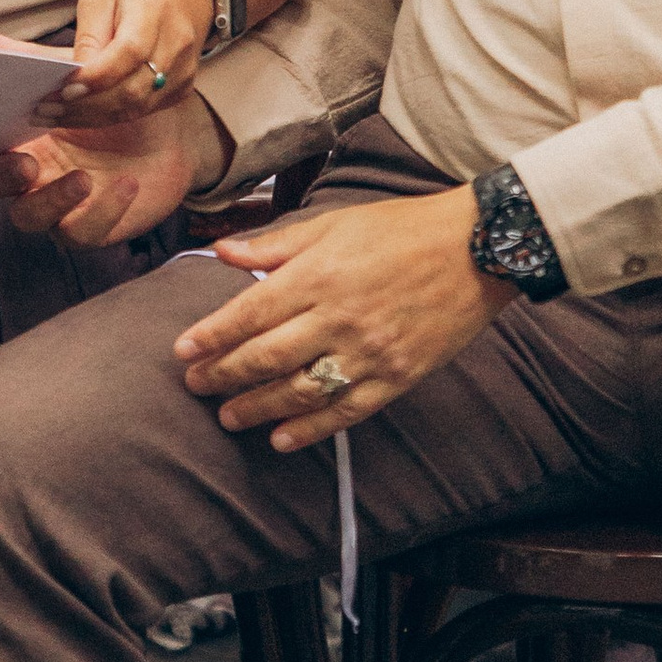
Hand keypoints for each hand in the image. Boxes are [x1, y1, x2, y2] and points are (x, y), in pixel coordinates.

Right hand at [0, 92, 225, 247]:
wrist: (171, 127)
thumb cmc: (115, 102)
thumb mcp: (75, 77)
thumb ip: (29, 62)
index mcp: (26, 147)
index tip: (5, 141)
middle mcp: (39, 181)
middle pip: (6, 195)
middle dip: (11, 183)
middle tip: (29, 165)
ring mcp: (66, 207)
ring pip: (37, 220)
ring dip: (54, 202)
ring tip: (83, 179)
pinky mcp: (98, 225)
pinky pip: (86, 232)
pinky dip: (103, 212)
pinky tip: (127, 185)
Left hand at [59, 0, 217, 116]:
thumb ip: (89, 35)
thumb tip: (74, 74)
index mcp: (153, 9)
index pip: (129, 52)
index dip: (97, 77)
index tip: (63, 89)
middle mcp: (176, 42)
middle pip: (132, 89)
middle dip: (86, 105)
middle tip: (45, 109)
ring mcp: (184, 69)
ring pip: (136, 107)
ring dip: (92, 116)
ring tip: (55, 116)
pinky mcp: (183, 86)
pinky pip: (143, 110)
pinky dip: (109, 115)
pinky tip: (81, 114)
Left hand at [174, 185, 509, 452]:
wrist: (478, 250)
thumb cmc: (402, 228)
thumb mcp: (335, 222)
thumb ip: (276, 243)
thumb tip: (223, 252)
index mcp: (320, 274)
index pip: (250, 313)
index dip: (212, 335)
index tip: (182, 350)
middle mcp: (339, 317)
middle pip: (266, 356)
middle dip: (223, 375)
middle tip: (194, 385)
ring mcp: (370, 352)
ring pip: (299, 391)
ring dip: (257, 408)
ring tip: (228, 416)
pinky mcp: (398, 377)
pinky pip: (346, 410)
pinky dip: (310, 429)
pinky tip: (281, 439)